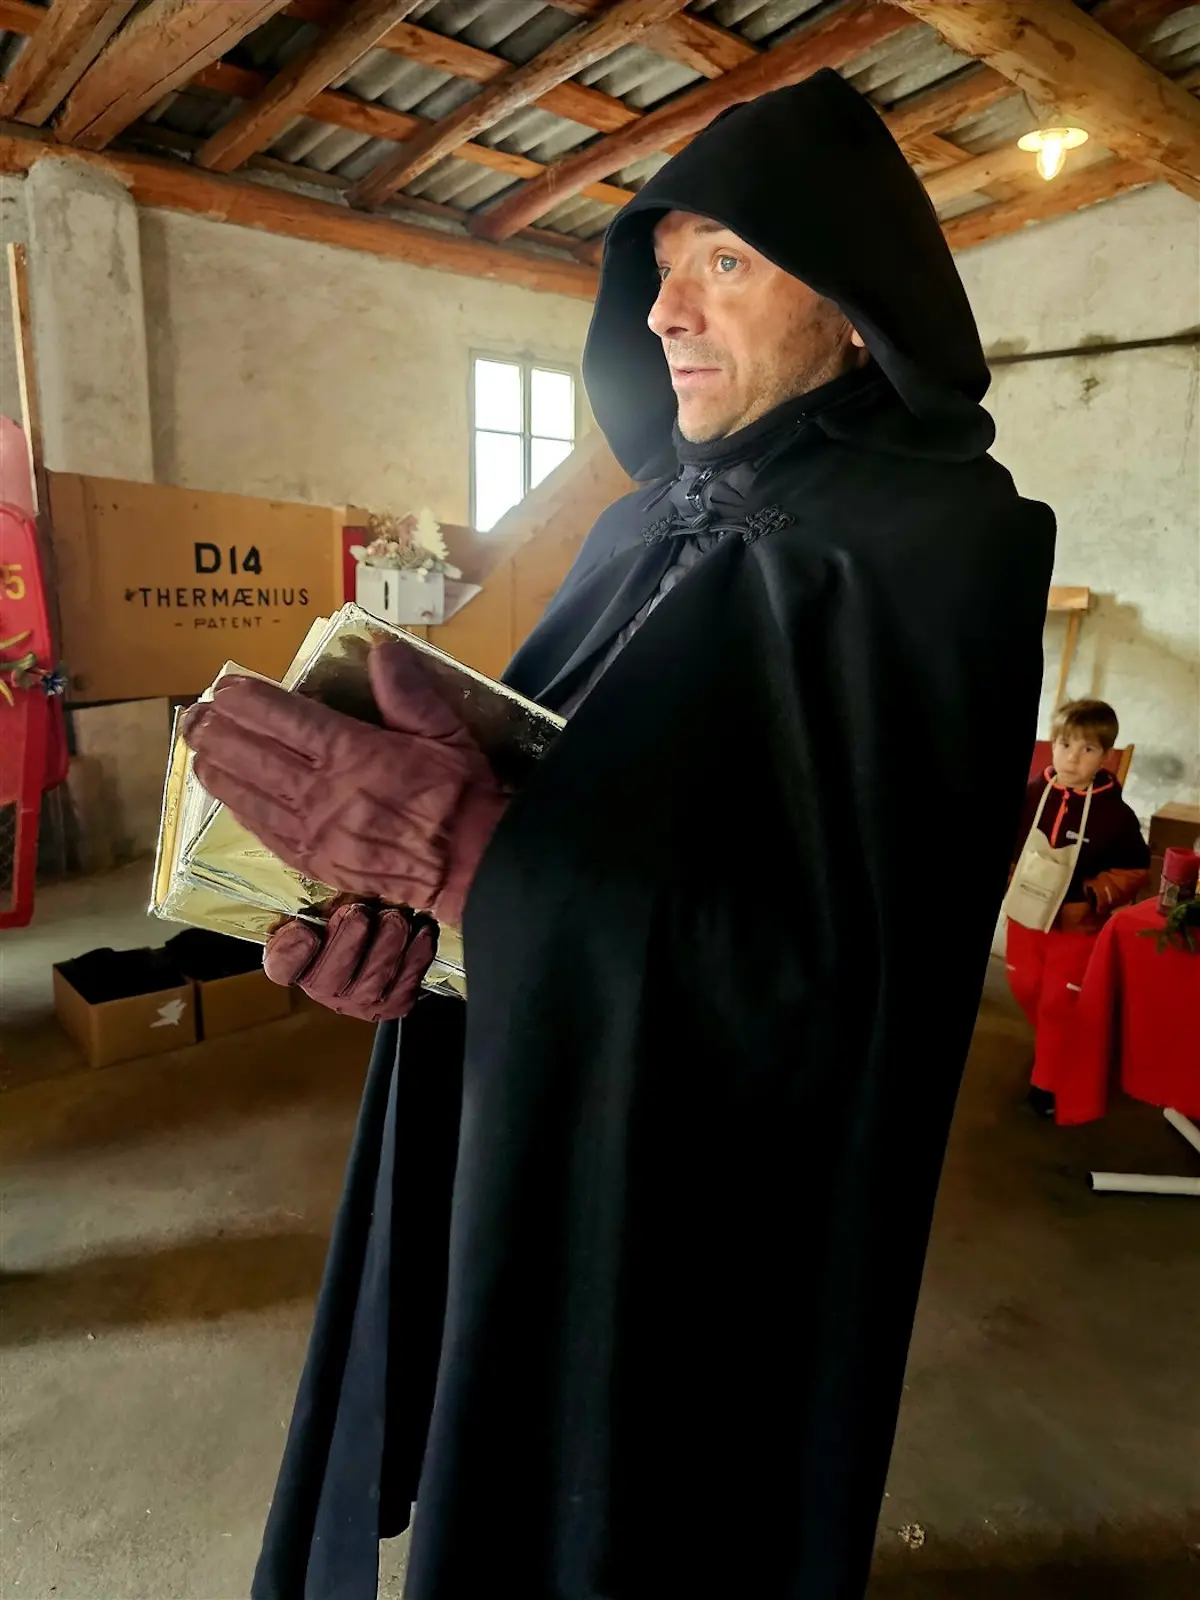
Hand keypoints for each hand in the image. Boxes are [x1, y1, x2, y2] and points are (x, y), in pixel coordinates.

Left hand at [181, 641, 507, 925]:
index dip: (248, 701)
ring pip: (250, 795)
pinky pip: (266, 832)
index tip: (226, 687)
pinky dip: (241, 810)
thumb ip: (409, 691)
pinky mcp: (317, 863)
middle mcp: (324, 791)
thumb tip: (380, 649)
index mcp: (355, 753)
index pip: (285, 719)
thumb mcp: (447, 732)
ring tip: (196, 751)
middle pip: (254, 756)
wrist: (472, 866)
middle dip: (217, 733)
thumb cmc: (463, 796)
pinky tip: (227, 797)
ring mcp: (315, 831)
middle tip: (193, 716)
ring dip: (218, 770)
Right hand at [264, 903, 435, 1020]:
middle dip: (347, 942)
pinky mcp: (393, 1004)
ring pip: (371, 982)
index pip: (281, 967)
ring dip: (386, 946)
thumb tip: (325, 871)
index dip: (290, 953)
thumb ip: (319, 898)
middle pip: (329, 979)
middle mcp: (324, 989)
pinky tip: (422, 930)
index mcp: (297, 962)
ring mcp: (360, 1002)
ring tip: (396, 918)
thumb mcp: (328, 903)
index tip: (305, 931)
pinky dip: (417, 955)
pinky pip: (405, 984)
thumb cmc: (348, 916)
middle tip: (361, 912)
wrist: (385, 945)